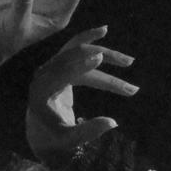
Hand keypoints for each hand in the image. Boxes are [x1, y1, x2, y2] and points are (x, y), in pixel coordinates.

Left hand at [26, 26, 137, 160]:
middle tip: (129, 64)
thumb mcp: (69, 139)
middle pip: (74, 58)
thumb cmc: (53, 139)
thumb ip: (87, 132)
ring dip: (103, 53)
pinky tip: (103, 31)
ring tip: (128, 61)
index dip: (80, 65)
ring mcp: (50, 69)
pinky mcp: (58, 67)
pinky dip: (88, 40)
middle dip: (103, 60)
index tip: (99, 58)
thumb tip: (113, 123)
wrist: (41, 134)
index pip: (60, 74)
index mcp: (41, 92)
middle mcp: (43, 75)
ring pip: (78, 52)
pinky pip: (74, 49)